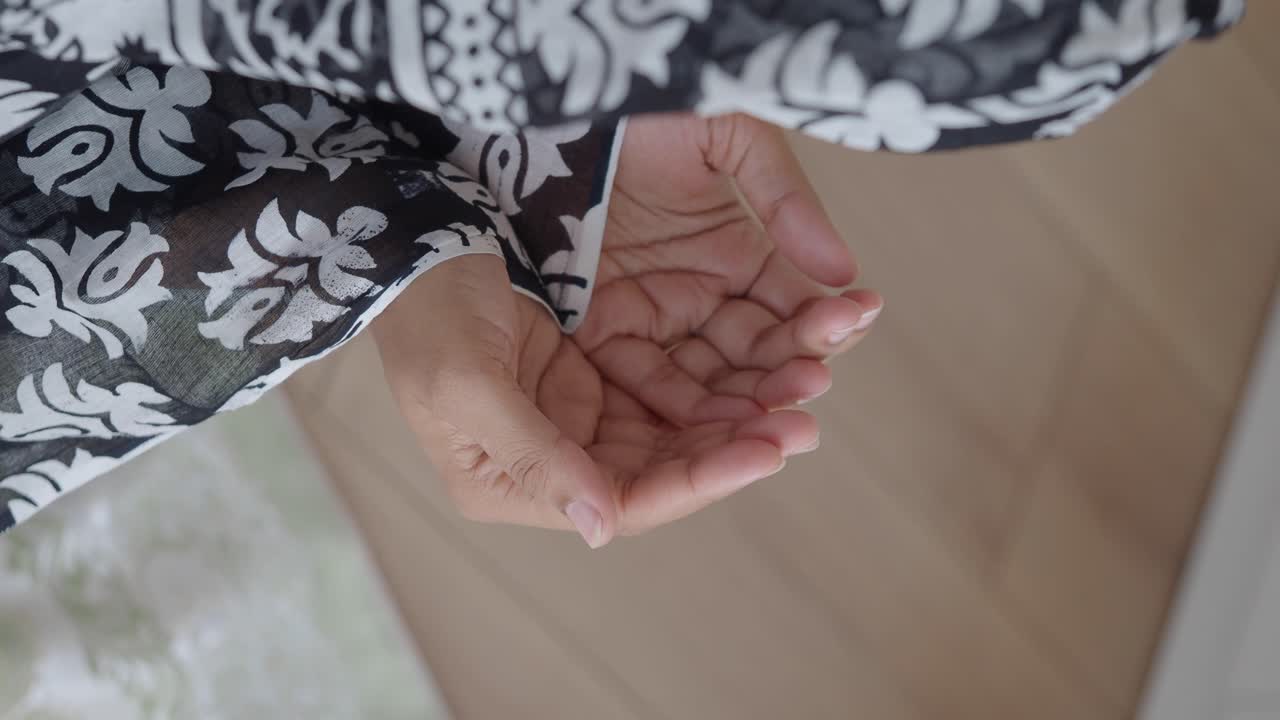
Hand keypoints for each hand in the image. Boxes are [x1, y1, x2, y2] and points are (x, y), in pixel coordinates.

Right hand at [373, 253, 817, 547]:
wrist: (411, 235)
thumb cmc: (424, 310)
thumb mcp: (468, 384)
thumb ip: (536, 457)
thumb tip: (601, 527)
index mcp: (509, 482)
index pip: (623, 501)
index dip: (698, 481)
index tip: (765, 449)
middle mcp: (553, 460)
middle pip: (662, 471)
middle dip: (734, 448)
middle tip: (804, 421)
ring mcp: (577, 416)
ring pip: (675, 430)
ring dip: (736, 413)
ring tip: (802, 389)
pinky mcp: (596, 370)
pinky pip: (670, 384)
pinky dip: (716, 375)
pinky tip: (764, 360)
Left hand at [573, 112, 881, 424]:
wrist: (551, 105)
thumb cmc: (642, 107)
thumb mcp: (726, 136)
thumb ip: (785, 199)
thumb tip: (842, 272)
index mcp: (736, 253)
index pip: (793, 304)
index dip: (825, 315)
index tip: (854, 317)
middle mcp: (699, 295)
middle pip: (757, 354)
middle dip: (791, 372)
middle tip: (816, 384)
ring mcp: (652, 317)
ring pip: (712, 379)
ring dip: (748, 403)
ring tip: (779, 416)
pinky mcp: (600, 333)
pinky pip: (650, 382)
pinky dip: (688, 406)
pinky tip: (721, 420)